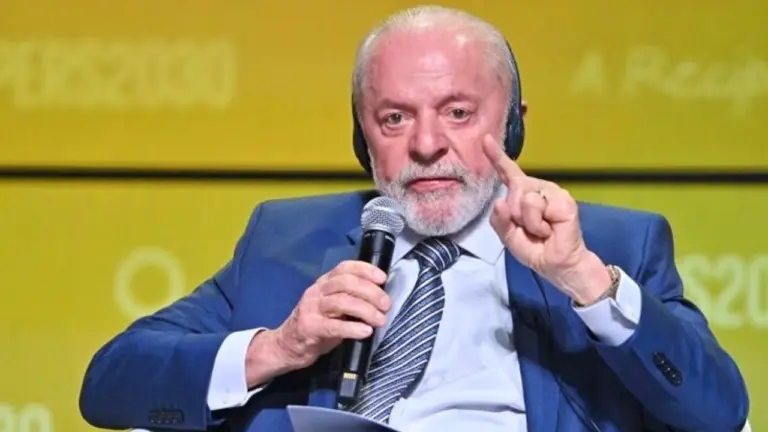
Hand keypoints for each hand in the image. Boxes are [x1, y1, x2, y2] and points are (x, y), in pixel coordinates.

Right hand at [245, 260, 390, 386]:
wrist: (286, 347)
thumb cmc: (316, 325)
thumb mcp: (332, 308)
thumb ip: (350, 299)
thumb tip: (380, 298)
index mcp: (324, 284)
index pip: (344, 268)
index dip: (365, 269)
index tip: (382, 278)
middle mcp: (317, 292)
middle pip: (346, 283)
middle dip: (370, 292)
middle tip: (386, 305)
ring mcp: (311, 309)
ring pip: (341, 302)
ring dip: (365, 310)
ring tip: (380, 320)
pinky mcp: (310, 328)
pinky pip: (333, 326)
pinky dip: (352, 328)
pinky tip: (365, 331)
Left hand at [481, 134, 611, 303]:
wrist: (556, 265)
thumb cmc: (535, 249)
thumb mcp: (508, 236)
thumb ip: (499, 220)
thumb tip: (499, 202)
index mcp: (522, 195)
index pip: (508, 173)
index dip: (496, 156)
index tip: (485, 140)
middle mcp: (537, 188)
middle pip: (513, 188)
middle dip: (515, 214)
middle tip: (529, 229)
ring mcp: (552, 192)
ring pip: (524, 196)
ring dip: (527, 221)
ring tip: (541, 231)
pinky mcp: (564, 200)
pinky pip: (537, 205)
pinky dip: (538, 224)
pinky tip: (550, 230)